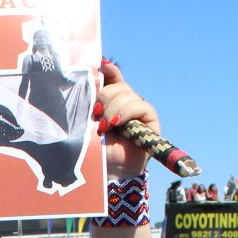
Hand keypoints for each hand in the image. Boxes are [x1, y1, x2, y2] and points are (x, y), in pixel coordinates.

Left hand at [95, 60, 159, 178]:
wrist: (104, 171)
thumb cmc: (92, 148)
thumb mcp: (87, 118)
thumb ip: (91, 96)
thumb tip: (96, 70)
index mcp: (109, 101)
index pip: (112, 78)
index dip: (108, 70)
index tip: (101, 65)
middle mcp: (124, 104)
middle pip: (118, 86)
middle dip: (104, 96)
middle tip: (95, 113)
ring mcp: (137, 111)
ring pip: (128, 94)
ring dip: (112, 109)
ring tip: (103, 127)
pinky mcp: (149, 120)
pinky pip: (140, 106)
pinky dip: (126, 113)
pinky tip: (116, 124)